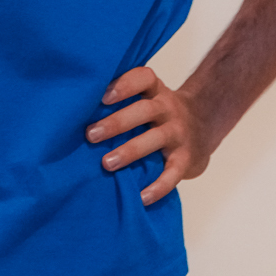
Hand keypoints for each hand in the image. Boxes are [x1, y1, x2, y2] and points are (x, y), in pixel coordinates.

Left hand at [87, 66, 209, 205]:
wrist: (203, 127)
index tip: (103, 96)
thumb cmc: (159, 114)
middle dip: (117, 122)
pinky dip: (159, 187)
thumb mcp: (148, 99)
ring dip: (131, 151)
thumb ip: (121, 101)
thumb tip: (71, 111)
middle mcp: (168, 109)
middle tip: (91, 135)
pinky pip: (173, 173)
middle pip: (145, 110)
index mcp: (155, 92)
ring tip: (107, 164)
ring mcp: (178, 133)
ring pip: (155, 139)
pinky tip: (141, 197)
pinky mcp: (186, 158)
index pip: (144, 78)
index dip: (125, 85)